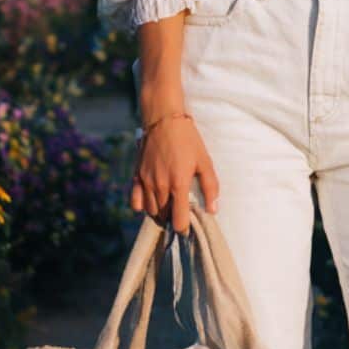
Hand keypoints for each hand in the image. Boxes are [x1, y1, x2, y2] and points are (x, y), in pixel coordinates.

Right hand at [130, 115, 219, 233]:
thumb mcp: (205, 162)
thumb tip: (213, 210)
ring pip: (150, 210)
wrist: (164, 120)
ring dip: (160, 212)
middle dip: (172, 218)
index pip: (178, 220)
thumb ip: (210, 188)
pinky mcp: (137, 176)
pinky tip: (152, 201)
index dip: (183, 228)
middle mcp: (160, 187)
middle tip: (180, 213)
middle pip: (164, 216)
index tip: (187, 228)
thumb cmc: (188, 140)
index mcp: (178, 185)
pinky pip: (135, 201)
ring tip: (169, 206)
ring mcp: (146, 182)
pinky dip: (143, 206)